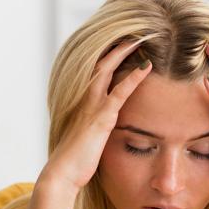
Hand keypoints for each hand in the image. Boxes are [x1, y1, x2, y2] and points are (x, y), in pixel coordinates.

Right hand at [43, 41, 152, 193]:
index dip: (108, 60)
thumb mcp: (84, 143)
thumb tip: (98, 133)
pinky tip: (146, 67)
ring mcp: (92, 107)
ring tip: (139, 39)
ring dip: (123, 53)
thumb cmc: (73, 163)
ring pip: (107, 70)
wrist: (62, 173)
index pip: (94, 75)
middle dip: (115, 49)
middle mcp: (85, 101)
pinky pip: (120, 92)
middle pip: (100, 65)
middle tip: (131, 35)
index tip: (120, 48)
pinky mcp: (101, 118)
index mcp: (82, 106)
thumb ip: (93, 132)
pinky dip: (134, 77)